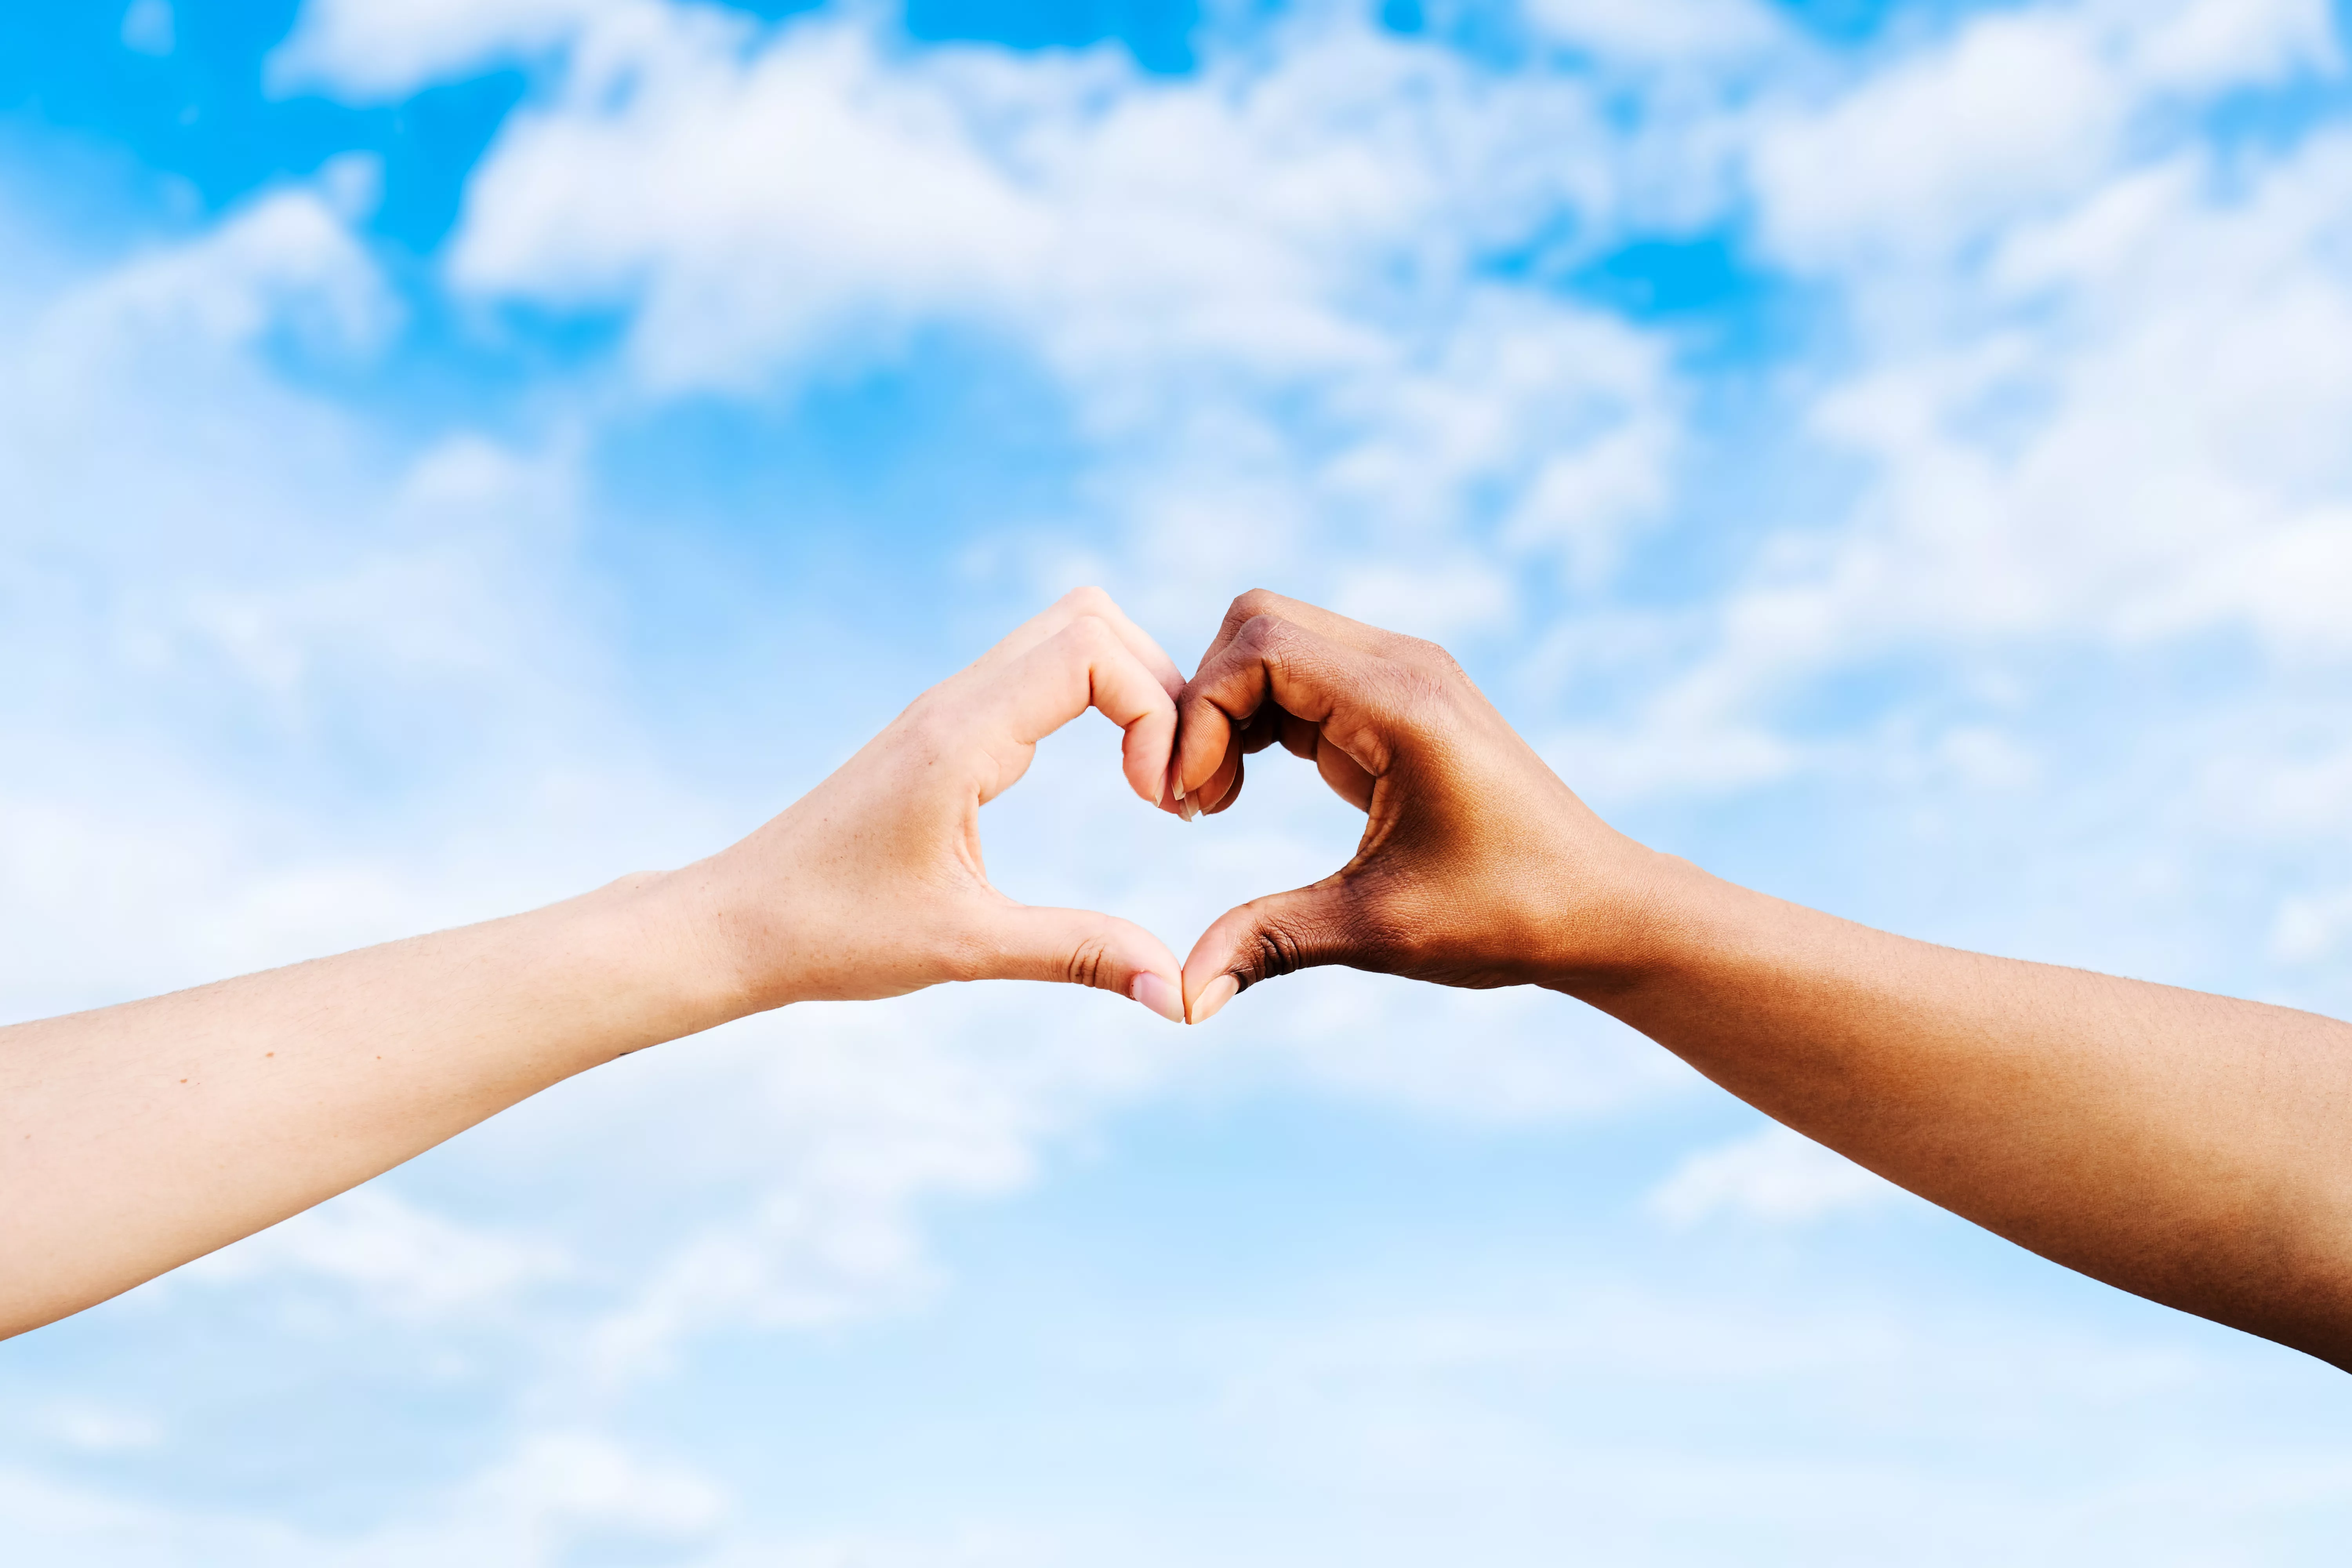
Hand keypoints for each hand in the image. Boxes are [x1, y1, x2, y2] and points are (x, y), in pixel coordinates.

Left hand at [683, 588, 1190, 1021]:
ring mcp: (948, 710)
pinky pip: (1040, 674)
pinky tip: (1114, 778)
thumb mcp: (967, 949)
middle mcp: (955, 702)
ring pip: (1067, 636)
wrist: (739, 922)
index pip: (1094, 651)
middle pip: (1091, 619)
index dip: (1155, 713)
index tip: (1160, 804)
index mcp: (960, 736)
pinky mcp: (945, 731)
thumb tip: (1178, 996)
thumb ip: (1078, 955)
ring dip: (1129, 692)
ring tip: (1151, 783)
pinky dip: (1095, 704)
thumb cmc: (833, 933)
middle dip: (1158, 687)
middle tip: (1171, 785)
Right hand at [1169, 590, 1667, 1022]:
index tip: (1189, 802)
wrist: (1599, 908)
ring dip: (1229, 711)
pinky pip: (1302, 675)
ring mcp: (1405, 676)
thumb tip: (1183, 997)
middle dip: (1205, 702)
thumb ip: (1272, 941)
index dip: (1200, 715)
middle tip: (1194, 798)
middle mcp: (1405, 666)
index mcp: (1402, 703)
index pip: (1259, 648)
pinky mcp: (1400, 700)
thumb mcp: (1378, 931)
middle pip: (1258, 623)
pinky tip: (1245, 787)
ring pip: (1274, 642)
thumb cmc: (1506, 917)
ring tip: (1216, 799)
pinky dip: (1258, 719)